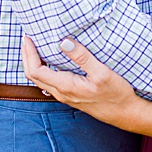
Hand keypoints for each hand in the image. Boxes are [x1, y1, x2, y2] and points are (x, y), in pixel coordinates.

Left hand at [21, 36, 142, 127]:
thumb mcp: (102, 73)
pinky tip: (50, 61)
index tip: (28, 38)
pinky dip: (43, 69)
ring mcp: (65, 96)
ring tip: (35, 47)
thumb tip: (64, 42)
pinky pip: (48, 82)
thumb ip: (82, 57)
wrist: (124, 113)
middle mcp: (61, 93)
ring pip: (39, 80)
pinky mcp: (70, 95)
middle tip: (27, 39)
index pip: (36, 70)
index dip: (29, 54)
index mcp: (65, 86)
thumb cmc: (116, 94)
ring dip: (33, 63)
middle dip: (26, 57)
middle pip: (33, 76)